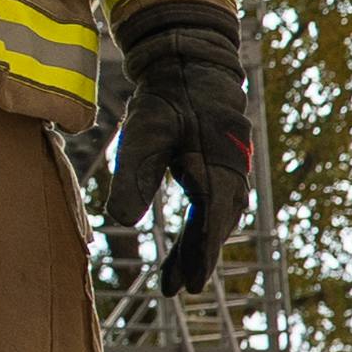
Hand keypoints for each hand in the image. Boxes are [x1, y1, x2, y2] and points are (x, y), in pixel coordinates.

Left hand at [106, 5, 257, 294]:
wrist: (192, 62)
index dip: (200, 255)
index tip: (191, 285)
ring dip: (200, 245)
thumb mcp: (145, 133)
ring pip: (218, 218)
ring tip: (178, 277)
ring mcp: (232, 169)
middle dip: (198, 257)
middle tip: (179, 289)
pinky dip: (203, 226)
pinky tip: (190, 242)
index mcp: (217, 169)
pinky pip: (216, 204)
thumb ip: (134, 176)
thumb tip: (119, 222)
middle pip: (215, 226)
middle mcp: (232, 173)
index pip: (209, 223)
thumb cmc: (168, 97)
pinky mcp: (223, 164)